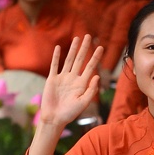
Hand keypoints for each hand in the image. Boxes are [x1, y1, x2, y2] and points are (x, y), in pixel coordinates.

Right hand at [30, 35, 103, 154]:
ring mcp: (63, 78)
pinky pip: (55, 65)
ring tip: (77, 38)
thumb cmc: (70, 113)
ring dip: (73, 49)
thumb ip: (91, 90)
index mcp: (82, 83)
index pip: (90, 67)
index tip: (101, 47)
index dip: (95, 57)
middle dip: (85, 48)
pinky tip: (58, 48)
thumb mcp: (83, 103)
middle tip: (89, 36)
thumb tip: (97, 76)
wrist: (54, 118)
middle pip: (80, 59)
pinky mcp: (52, 79)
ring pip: (69, 60)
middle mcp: (73, 78)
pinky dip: (56, 56)